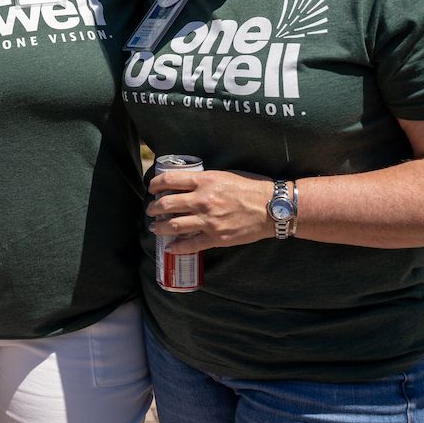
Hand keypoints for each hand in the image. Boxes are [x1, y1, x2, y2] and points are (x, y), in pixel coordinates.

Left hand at [146, 169, 274, 251]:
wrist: (272, 207)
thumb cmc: (250, 187)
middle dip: (153, 207)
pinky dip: (177, 247)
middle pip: (166, 204)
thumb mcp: (223, 175)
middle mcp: (202, 200)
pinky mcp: (216, 237)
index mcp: (204, 181)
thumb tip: (184, 184)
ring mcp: (208, 220)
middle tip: (151, 210)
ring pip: (172, 225)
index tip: (152, 188)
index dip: (155, 184)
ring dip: (159, 227)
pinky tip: (170, 247)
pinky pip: (190, 244)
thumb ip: (203, 180)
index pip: (169, 180)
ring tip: (155, 227)